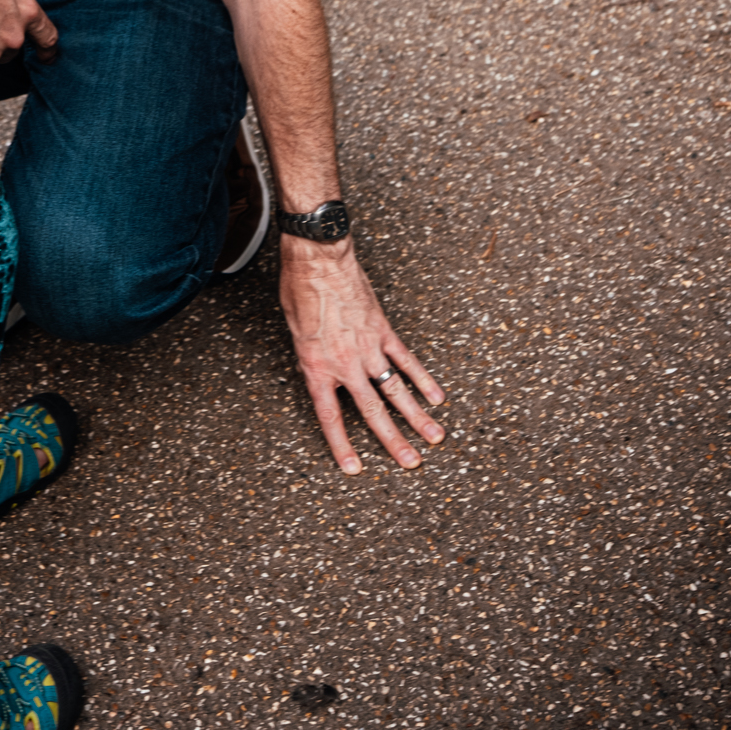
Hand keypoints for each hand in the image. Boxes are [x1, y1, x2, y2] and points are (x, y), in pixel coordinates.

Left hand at [279, 239, 445, 473]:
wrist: (318, 260)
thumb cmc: (299, 291)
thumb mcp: (293, 333)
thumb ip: (310, 360)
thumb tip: (322, 376)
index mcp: (317, 368)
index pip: (331, 417)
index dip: (341, 445)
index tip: (354, 469)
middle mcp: (346, 364)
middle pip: (373, 412)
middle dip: (393, 441)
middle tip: (411, 463)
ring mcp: (369, 348)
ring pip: (396, 390)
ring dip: (417, 416)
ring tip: (434, 438)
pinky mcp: (384, 331)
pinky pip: (406, 360)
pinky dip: (423, 379)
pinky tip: (437, 397)